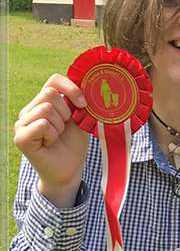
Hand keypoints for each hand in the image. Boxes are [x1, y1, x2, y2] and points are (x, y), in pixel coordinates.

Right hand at [14, 74, 89, 207]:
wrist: (69, 170)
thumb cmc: (73, 145)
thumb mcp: (79, 120)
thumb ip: (78, 103)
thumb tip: (87, 86)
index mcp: (43, 102)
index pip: (54, 80)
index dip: (71, 89)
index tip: (84, 104)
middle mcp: (29, 110)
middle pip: (50, 93)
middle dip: (66, 112)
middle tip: (65, 129)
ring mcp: (22, 123)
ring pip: (47, 109)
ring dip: (60, 126)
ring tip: (57, 137)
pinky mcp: (20, 137)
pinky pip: (42, 124)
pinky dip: (52, 134)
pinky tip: (50, 143)